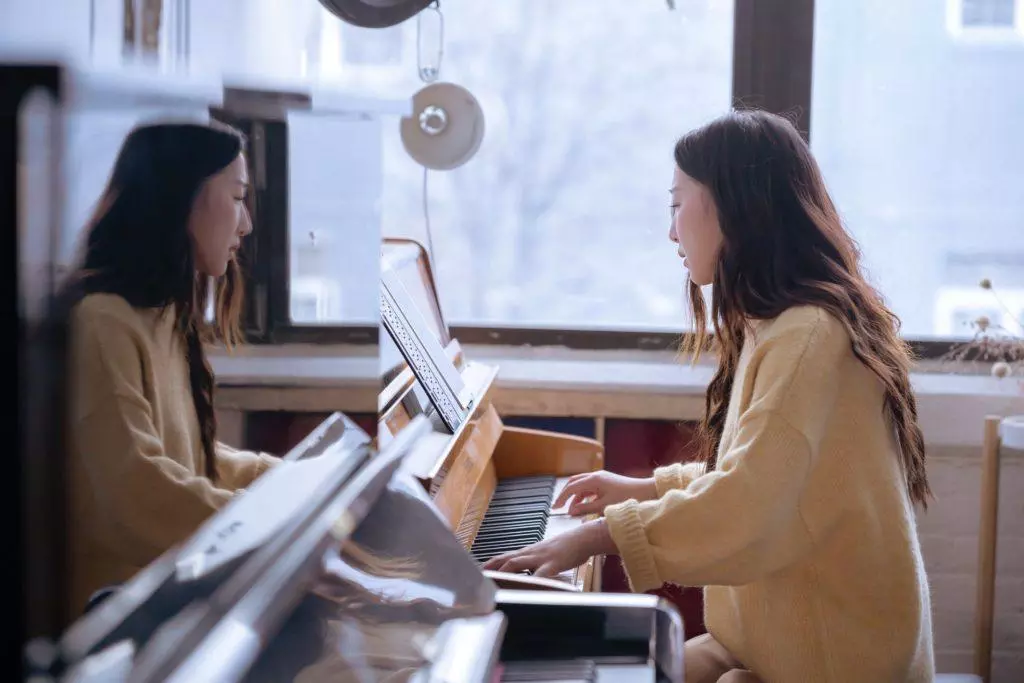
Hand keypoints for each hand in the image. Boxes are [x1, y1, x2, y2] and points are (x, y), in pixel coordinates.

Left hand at [481, 520, 617, 577]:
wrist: (584, 537)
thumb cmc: (568, 547)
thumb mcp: (548, 555)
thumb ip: (536, 563)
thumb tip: (529, 573)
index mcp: (529, 552)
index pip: (505, 557)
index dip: (491, 564)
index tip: (479, 571)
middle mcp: (531, 553)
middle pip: (506, 559)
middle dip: (491, 569)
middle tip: (478, 578)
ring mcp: (541, 557)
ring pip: (517, 563)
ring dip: (503, 572)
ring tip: (493, 582)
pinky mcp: (554, 563)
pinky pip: (541, 573)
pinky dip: (533, 581)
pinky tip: (527, 588)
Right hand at [554, 471, 657, 516]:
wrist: (646, 491)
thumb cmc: (627, 498)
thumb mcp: (604, 506)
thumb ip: (586, 508)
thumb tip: (571, 511)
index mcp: (594, 479)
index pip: (571, 487)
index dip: (561, 498)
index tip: (555, 508)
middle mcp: (596, 476)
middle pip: (574, 483)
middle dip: (565, 494)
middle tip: (559, 506)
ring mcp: (601, 478)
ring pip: (582, 485)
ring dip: (575, 497)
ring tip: (573, 510)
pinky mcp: (606, 482)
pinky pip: (590, 487)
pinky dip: (584, 496)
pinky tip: (584, 506)